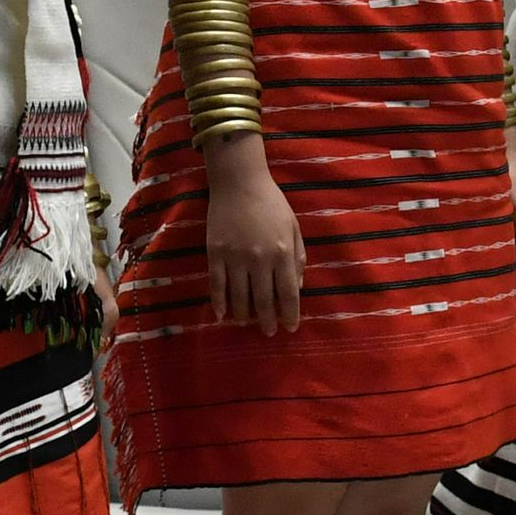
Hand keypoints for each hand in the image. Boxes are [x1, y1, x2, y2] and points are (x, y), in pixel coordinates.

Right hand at [203, 138, 305, 333]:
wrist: (239, 182)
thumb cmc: (271, 203)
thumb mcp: (293, 227)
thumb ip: (298, 257)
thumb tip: (299, 286)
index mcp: (282, 253)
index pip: (289, 293)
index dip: (291, 314)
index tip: (291, 327)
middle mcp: (260, 259)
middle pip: (265, 300)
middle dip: (268, 321)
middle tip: (269, 332)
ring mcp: (235, 257)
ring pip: (239, 297)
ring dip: (244, 315)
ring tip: (247, 324)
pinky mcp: (215, 253)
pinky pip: (217, 284)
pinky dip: (219, 303)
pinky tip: (222, 315)